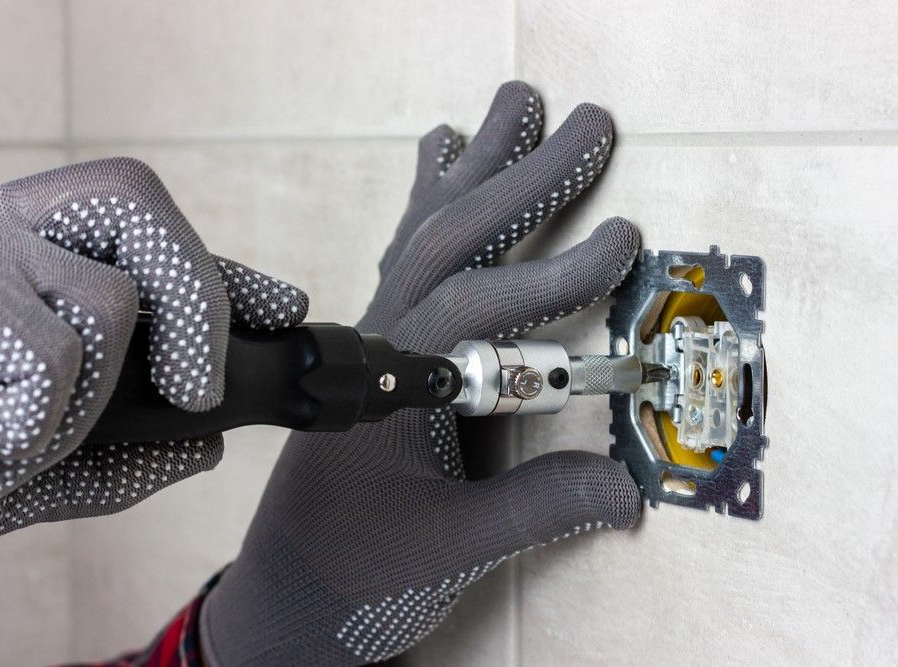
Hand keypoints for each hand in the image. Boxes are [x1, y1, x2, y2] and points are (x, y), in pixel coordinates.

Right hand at [0, 158, 306, 586]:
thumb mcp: (14, 477)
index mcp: (1, 264)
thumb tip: (204, 442)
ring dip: (74, 411)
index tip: (280, 306)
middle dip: (199, 293)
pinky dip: (23, 430)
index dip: (211, 265)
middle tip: (198, 391)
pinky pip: (45, 352)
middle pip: (132, 200)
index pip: (129, 231)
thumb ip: (106, 456)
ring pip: (106, 302)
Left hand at [199, 81, 640, 664]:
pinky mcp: (378, 349)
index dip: (548, 278)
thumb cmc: (355, 575)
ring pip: (424, 236)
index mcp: (385, 390)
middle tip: (590, 127)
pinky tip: (444, 158)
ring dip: (479, 172)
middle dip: (524, 184)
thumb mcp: (449, 550)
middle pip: (448, 244)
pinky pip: (404, 255)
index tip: (619, 246)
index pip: (471, 310)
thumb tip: (629, 486)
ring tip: (517, 109)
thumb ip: (536, 512)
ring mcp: (371, 342)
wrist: (288, 596)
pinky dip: (430, 201)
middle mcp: (372, 348)